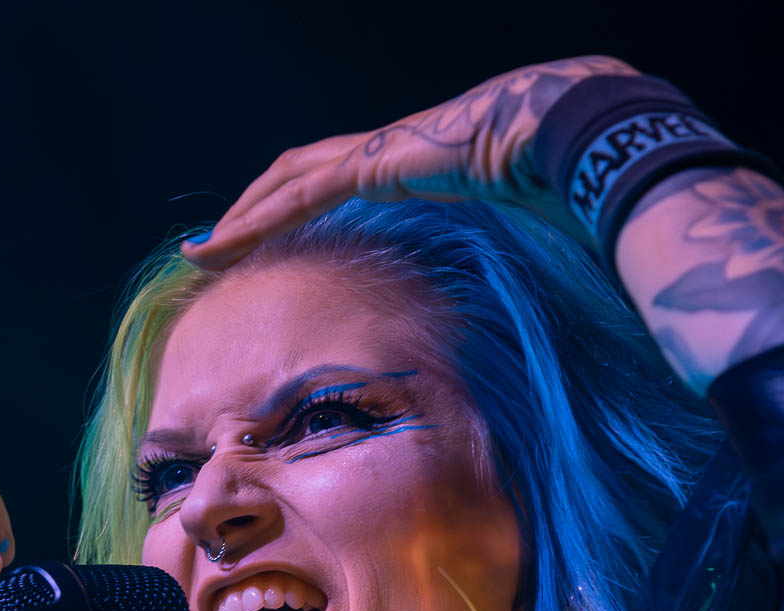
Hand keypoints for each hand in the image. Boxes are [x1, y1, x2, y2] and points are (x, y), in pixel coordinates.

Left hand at [180, 54, 637, 269]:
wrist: (580, 134)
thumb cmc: (567, 181)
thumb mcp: (524, 229)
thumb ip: (503, 257)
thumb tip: (516, 302)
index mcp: (418, 164)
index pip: (343, 180)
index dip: (302, 206)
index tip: (274, 241)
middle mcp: (389, 150)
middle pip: (299, 175)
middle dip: (254, 210)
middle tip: (216, 247)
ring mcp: (380, 151)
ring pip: (287, 181)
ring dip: (241, 217)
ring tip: (203, 251)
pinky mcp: (376, 162)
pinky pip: (302, 194)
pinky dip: (258, 220)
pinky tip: (224, 243)